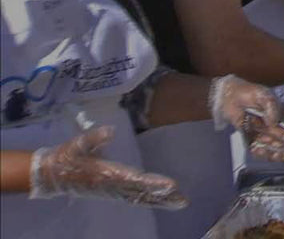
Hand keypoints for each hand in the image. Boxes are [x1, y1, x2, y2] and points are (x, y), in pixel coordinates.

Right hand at [30, 126, 187, 208]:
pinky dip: (149, 200)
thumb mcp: (76, 144)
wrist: (51, 175)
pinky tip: (161, 201)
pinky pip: (133, 198)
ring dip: (159, 200)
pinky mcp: (112, 192)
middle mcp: (112, 185)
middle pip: (141, 192)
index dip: (152, 182)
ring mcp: (112, 191)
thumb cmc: (66, 157)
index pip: (134, 179)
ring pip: (139, 197)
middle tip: (183, 199)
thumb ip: (93, 138)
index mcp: (105, 173)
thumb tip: (110, 130)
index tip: (170, 185)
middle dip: (162, 196)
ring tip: (179, 202)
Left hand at [209, 74, 283, 161]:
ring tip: (264, 143)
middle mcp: (278, 128)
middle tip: (279, 147)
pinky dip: (260, 153)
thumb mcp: (262, 95)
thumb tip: (275, 122)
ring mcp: (267, 136)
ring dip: (273, 152)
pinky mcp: (254, 142)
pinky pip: (260, 152)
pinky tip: (256, 146)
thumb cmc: (248, 93)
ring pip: (276, 151)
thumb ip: (271, 106)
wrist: (229, 97)